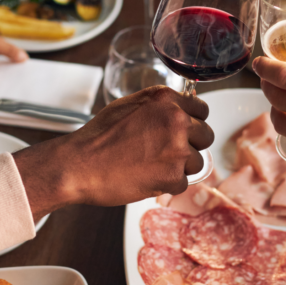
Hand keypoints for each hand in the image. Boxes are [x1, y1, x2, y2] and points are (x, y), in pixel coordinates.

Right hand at [12, 86, 213, 218]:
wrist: (80, 164)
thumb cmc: (99, 136)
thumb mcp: (130, 105)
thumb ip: (159, 107)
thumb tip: (179, 112)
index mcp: (166, 100)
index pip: (202, 110)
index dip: (192, 123)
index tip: (184, 131)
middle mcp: (176, 120)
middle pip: (206, 136)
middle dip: (190, 145)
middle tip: (166, 152)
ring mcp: (177, 149)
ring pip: (197, 162)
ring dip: (179, 167)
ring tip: (151, 166)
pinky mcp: (172, 176)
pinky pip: (182, 183)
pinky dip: (166, 184)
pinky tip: (146, 177)